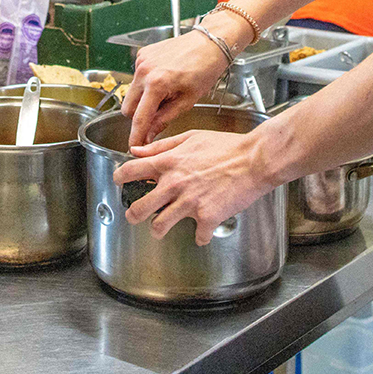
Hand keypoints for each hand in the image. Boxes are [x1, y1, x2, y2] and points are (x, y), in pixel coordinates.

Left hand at [111, 128, 276, 243]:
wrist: (255, 160)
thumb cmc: (227, 146)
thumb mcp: (190, 137)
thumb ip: (161, 145)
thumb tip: (138, 150)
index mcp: (169, 163)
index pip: (131, 170)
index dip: (118, 178)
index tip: (117, 182)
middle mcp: (174, 184)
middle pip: (139, 207)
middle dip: (133, 214)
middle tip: (134, 216)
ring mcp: (189, 202)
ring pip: (159, 226)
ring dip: (158, 229)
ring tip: (160, 228)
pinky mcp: (207, 217)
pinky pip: (198, 236)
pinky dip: (200, 236)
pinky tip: (203, 232)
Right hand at [121, 28, 231, 144]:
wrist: (209, 43)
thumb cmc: (205, 69)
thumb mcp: (187, 101)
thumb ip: (163, 120)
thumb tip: (148, 137)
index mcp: (157, 83)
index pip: (139, 118)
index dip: (135, 136)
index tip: (133, 147)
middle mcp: (144, 70)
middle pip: (128, 107)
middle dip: (139, 117)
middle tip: (159, 115)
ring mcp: (141, 60)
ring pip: (131, 93)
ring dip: (142, 100)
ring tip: (166, 94)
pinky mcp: (142, 54)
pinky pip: (136, 77)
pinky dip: (145, 84)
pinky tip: (164, 80)